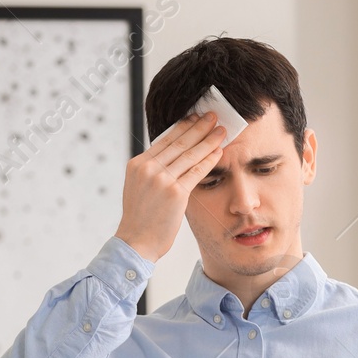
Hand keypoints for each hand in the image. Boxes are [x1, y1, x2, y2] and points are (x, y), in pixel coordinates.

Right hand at [114, 112, 229, 261]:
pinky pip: (196, 172)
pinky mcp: (175, 192)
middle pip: (178, 142)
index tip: (195, 118)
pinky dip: (209, 160)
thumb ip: (153, 171)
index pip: (164, 139)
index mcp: (137, 164)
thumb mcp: (139, 188)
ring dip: (208, 140)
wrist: (136, 241)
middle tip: (213, 116)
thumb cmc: (141, 219)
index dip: (183, 127)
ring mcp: (161, 179)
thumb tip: (171, 158)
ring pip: (189, 154)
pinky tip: (219, 152)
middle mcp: (148, 168)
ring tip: (221, 130)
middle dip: (198, 127)